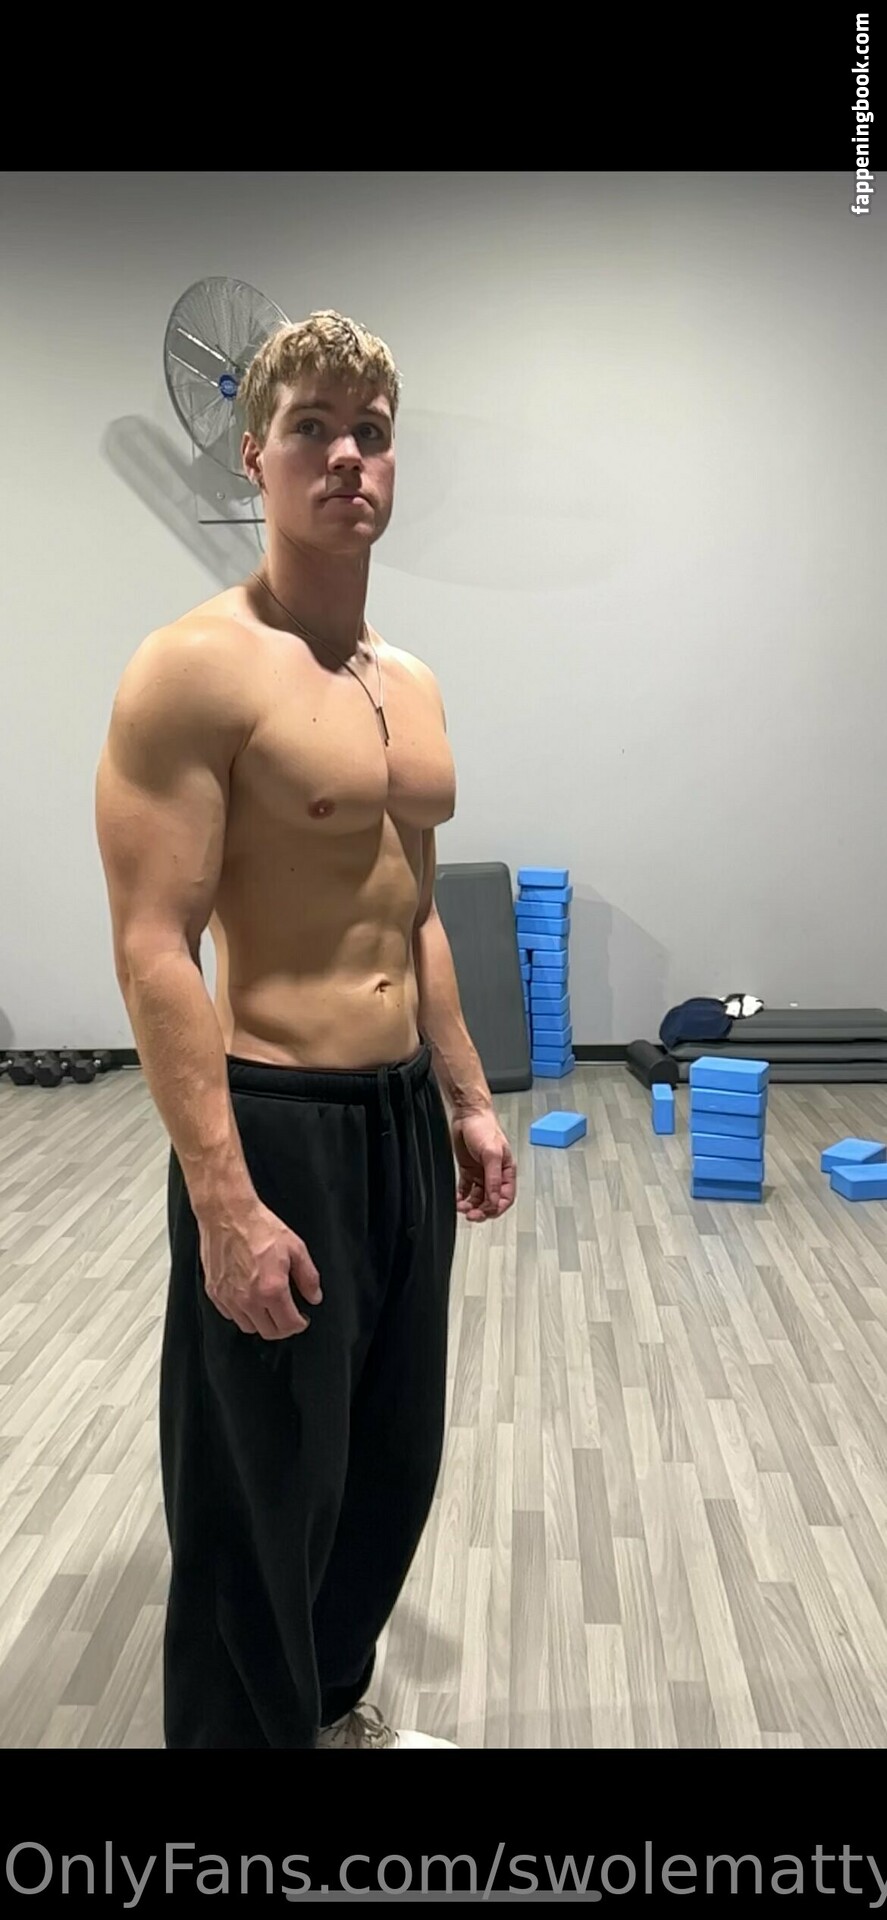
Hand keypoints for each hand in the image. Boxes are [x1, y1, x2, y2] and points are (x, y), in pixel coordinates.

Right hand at [197, 1198, 321, 1339]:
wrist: (227, 1214)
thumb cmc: (258, 1227)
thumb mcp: (295, 1248)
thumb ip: (308, 1277)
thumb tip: (314, 1296)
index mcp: (272, 1289)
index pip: (288, 1325)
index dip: (300, 1324)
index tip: (302, 1319)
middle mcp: (249, 1299)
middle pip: (268, 1332)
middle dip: (283, 1328)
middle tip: (288, 1316)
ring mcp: (229, 1298)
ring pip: (248, 1327)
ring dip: (261, 1322)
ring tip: (268, 1307)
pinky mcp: (214, 1293)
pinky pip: (230, 1315)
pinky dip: (241, 1313)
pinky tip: (249, 1299)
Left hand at [452, 1108, 515, 1221]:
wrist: (467, 1115)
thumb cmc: (484, 1128)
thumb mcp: (492, 1154)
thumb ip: (493, 1178)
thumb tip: (494, 1199)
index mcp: (506, 1171)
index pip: (505, 1198)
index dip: (496, 1208)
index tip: (485, 1213)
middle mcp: (494, 1175)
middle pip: (491, 1201)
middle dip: (482, 1211)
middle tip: (471, 1215)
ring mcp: (481, 1173)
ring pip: (478, 1198)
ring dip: (470, 1206)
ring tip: (461, 1207)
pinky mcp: (468, 1171)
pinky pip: (466, 1190)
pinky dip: (461, 1198)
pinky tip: (457, 1200)